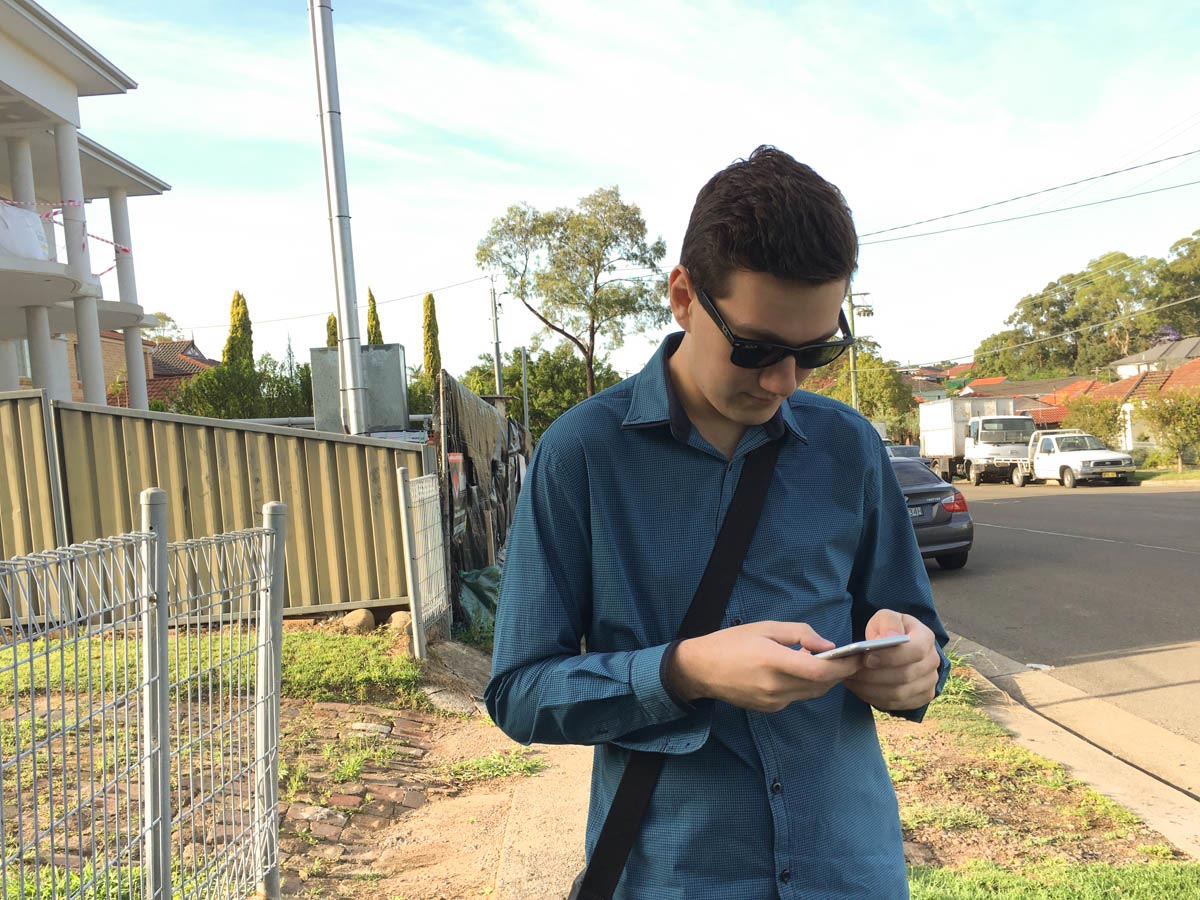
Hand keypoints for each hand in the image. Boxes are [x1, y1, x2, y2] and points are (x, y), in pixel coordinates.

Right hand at [667, 621, 862, 712]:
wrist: (700, 669)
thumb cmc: (731, 642)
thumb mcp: (765, 627)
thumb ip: (799, 634)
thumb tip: (827, 646)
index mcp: (773, 661)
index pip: (819, 672)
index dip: (843, 667)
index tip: (857, 657)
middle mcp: (775, 686)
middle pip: (820, 686)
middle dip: (839, 673)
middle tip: (850, 659)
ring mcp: (772, 701)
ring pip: (811, 694)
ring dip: (824, 681)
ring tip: (825, 663)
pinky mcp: (770, 708)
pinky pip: (797, 697)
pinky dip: (806, 685)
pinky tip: (800, 671)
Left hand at [843, 610, 940, 710]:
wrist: (898, 647)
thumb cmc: (889, 630)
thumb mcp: (886, 618)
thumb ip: (888, 623)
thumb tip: (890, 637)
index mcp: (926, 638)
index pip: (915, 650)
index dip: (890, 657)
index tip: (867, 658)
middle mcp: (933, 662)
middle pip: (905, 675)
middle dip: (874, 675)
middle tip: (850, 671)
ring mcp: (929, 682)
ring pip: (899, 693)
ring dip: (870, 688)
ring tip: (850, 680)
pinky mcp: (921, 698)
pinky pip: (896, 704)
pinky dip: (874, 698)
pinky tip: (859, 688)